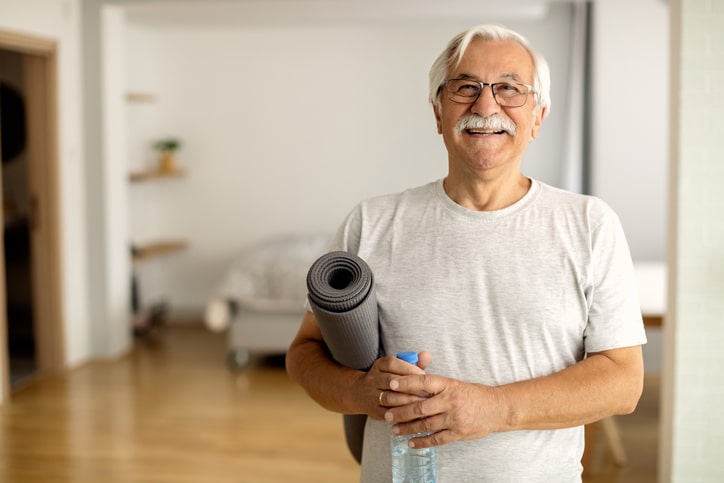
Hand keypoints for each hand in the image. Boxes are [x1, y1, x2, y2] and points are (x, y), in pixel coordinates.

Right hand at [358, 353, 430, 420]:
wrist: (361, 393)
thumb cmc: (388, 378)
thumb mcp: (397, 368)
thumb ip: (413, 362)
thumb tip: (426, 355)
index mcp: (379, 365)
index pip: (391, 364)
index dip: (408, 369)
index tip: (423, 375)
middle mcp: (373, 379)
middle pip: (390, 381)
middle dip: (410, 387)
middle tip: (426, 391)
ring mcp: (371, 395)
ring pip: (389, 398)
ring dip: (407, 401)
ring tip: (422, 403)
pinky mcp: (373, 411)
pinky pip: (388, 413)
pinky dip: (401, 414)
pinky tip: (413, 414)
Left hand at [383, 374, 506, 447]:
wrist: (498, 408)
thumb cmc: (473, 394)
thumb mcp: (455, 383)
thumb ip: (435, 385)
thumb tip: (412, 382)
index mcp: (448, 385)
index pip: (423, 382)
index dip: (406, 382)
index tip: (392, 384)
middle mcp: (450, 401)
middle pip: (420, 406)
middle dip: (400, 410)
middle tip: (386, 413)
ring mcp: (454, 418)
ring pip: (425, 424)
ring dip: (407, 428)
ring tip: (394, 429)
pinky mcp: (458, 433)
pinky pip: (436, 439)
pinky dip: (422, 442)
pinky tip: (410, 442)